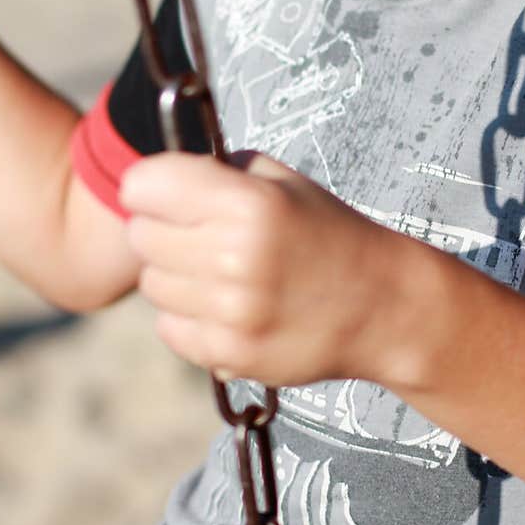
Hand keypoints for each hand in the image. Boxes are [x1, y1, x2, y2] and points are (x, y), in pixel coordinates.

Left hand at [119, 150, 403, 386]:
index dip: (152, 188)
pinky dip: (188, 319)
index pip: (142, 185)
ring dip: (176, 277)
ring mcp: (231, 311)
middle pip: (140, 237)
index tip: (170, 196)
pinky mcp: (230, 354)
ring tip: (220, 275)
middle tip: (203, 238)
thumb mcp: (285, 183)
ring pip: (152, 285)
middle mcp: (235, 256)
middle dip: (164, 231)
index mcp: (248, 203)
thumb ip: (221, 170)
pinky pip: (169, 328)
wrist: (384, 306)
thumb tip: (155, 178)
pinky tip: (226, 309)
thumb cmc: (330, 235)